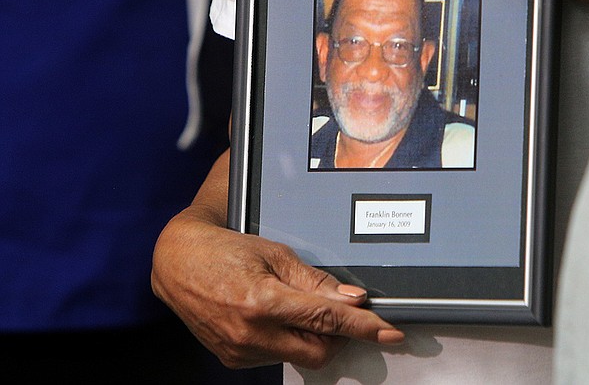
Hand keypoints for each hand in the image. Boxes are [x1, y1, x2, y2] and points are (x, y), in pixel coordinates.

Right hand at [151, 150, 403, 369]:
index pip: (327, 319)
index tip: (389, 332)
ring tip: (293, 304)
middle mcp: (251, 333)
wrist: (177, 263)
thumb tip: (352, 298)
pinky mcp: (233, 359)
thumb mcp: (275, 254)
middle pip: (319, 351)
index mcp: (263, 302)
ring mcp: (240, 351)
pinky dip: (287, 340)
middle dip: (338, 336)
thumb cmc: (225, 251)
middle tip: (340, 311)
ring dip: (310, 336)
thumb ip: (315, 281)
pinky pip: (276, 357)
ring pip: (298, 356)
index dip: (364, 327)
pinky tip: (275, 315)